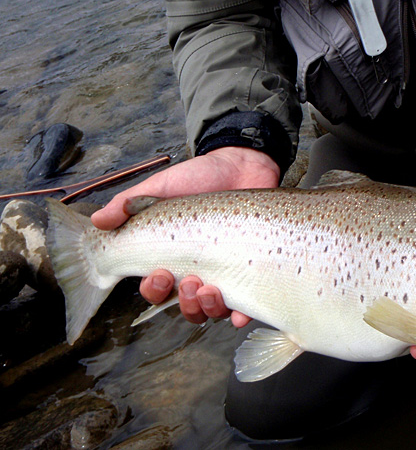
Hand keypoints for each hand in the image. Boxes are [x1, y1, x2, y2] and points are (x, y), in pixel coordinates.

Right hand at [92, 146, 277, 325]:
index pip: (156, 289)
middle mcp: (197, 271)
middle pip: (184, 306)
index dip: (154, 290)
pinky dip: (242, 315)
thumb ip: (129, 203)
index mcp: (172, 257)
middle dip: (183, 303)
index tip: (159, 273)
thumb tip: (98, 221)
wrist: (242, 165)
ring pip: (212, 311)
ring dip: (207, 309)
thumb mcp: (161, 187)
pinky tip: (240, 313)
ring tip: (209, 290)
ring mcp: (226, 273)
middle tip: (188, 281)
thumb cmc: (199, 178)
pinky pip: (248, 304)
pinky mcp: (251, 271)